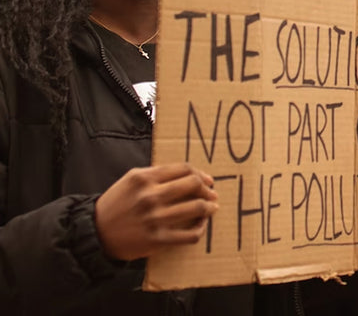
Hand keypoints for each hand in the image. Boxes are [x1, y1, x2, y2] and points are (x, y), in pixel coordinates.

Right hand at [94, 163, 218, 260]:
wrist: (95, 233)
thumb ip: (157, 174)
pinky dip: (200, 229)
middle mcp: (150, 196)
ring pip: (196, 208)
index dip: (201, 174)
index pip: (184, 169)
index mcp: (144, 178)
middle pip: (193, 185)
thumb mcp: (131, 180)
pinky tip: (200, 226)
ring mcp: (154, 218)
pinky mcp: (157, 239)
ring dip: (209, 207)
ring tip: (212, 208)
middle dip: (208, 189)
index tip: (207, 180)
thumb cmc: (117, 204)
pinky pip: (190, 234)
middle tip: (212, 194)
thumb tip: (189, 174)